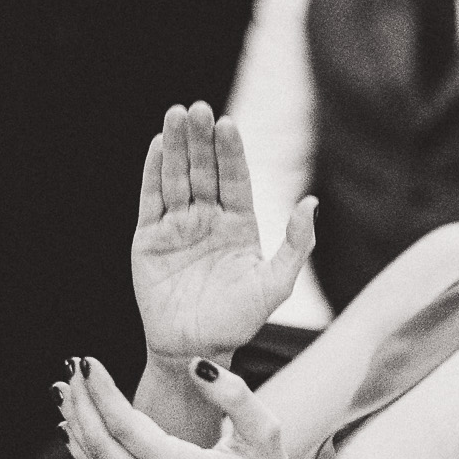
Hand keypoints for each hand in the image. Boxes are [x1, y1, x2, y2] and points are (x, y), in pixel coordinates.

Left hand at [61, 352, 312, 458]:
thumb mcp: (265, 432)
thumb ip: (232, 393)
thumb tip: (193, 364)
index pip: (124, 424)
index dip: (101, 390)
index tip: (86, 361)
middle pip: (100, 442)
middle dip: (80, 402)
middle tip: (70, 368)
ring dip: (75, 426)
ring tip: (63, 393)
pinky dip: (83, 454)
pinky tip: (74, 432)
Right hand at [131, 102, 314, 361]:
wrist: (196, 351)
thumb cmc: (239, 321)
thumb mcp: (276, 284)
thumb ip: (296, 244)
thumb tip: (310, 202)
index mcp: (239, 225)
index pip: (235, 178)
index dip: (230, 151)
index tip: (227, 123)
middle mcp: (208, 219)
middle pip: (203, 170)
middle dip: (200, 139)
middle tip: (198, 108)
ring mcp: (177, 226)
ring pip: (176, 177)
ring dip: (175, 146)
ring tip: (175, 114)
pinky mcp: (148, 239)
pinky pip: (150, 199)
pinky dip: (152, 172)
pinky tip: (156, 146)